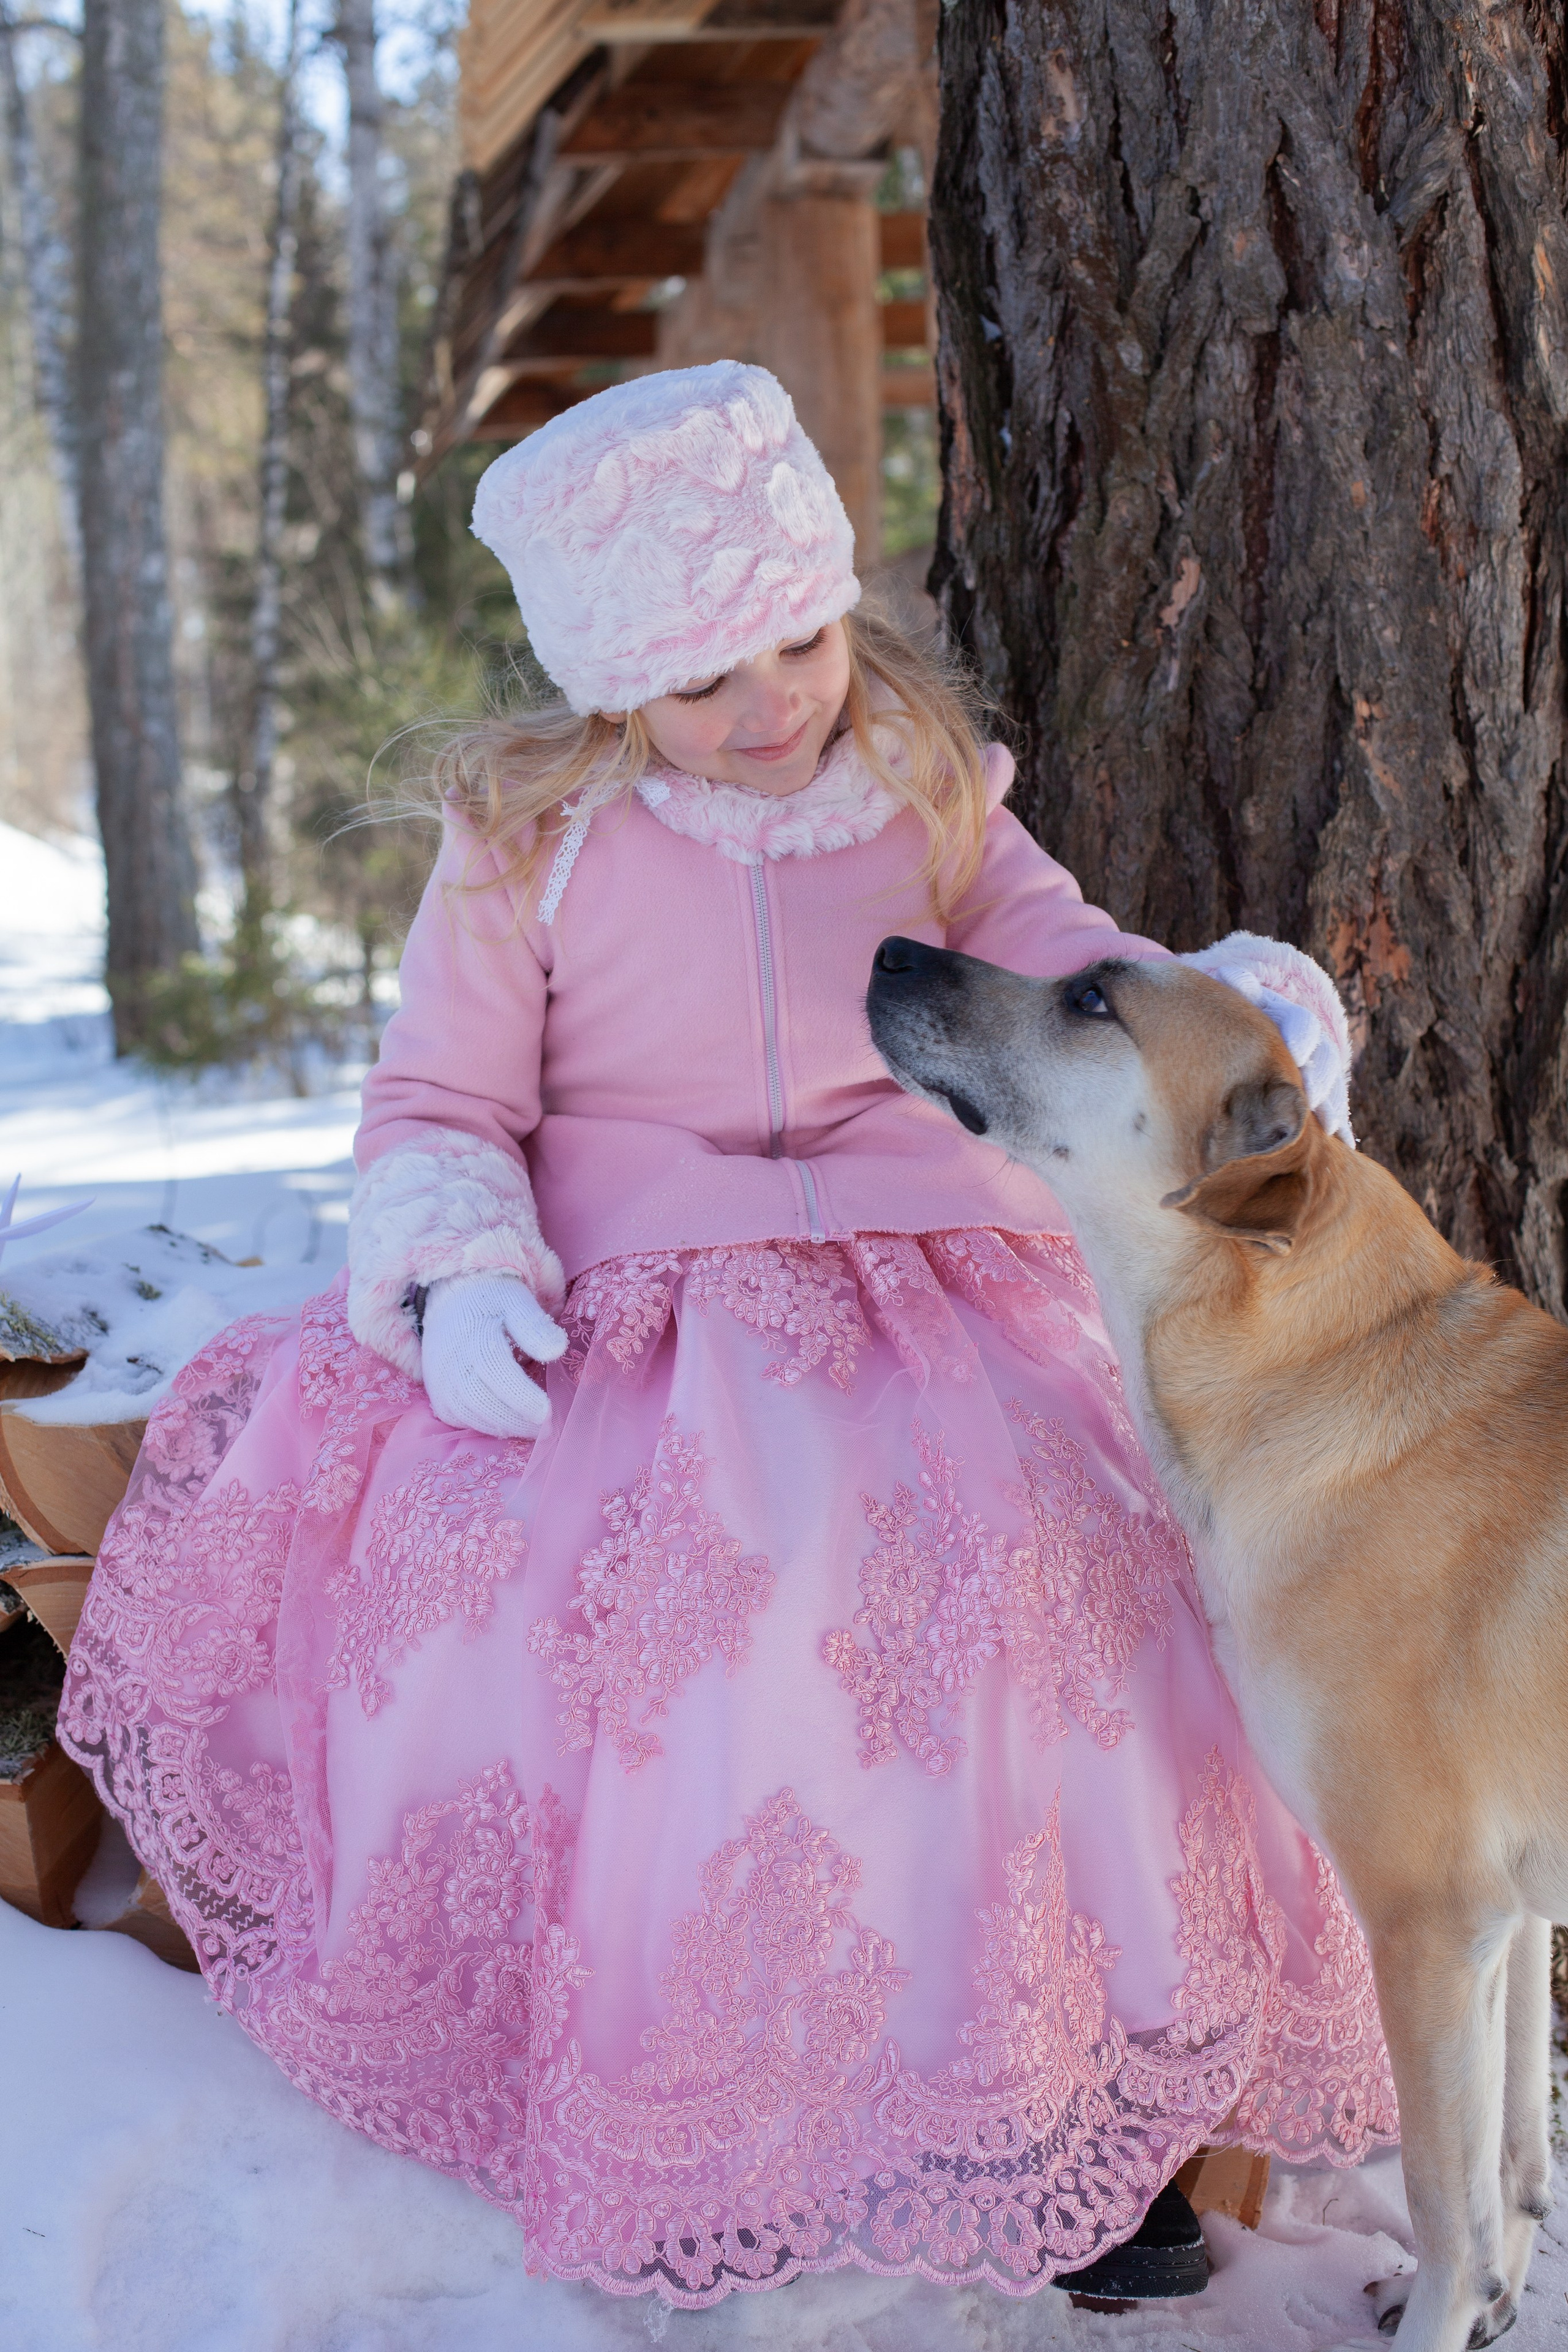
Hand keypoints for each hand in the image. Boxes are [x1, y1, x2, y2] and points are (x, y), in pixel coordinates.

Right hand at [420, 1272, 567, 1438]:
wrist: (455, 1303)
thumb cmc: (494, 1304)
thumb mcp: (518, 1304)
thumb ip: (534, 1326)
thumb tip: (556, 1349)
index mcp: (475, 1333)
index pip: (495, 1369)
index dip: (521, 1395)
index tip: (547, 1411)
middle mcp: (452, 1360)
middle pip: (480, 1399)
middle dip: (516, 1419)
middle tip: (547, 1428)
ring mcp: (441, 1380)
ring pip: (469, 1414)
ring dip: (503, 1426)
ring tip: (532, 1429)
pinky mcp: (438, 1394)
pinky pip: (458, 1419)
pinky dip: (484, 1426)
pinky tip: (507, 1425)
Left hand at [1184, 950, 1352, 1145]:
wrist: (1230, 1031)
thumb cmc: (1225, 1018)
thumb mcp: (1228, 1000)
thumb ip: (1236, 989)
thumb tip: (1234, 977)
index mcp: (1285, 1018)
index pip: (1303, 1024)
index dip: (1302, 1037)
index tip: (1297, 1054)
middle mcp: (1306, 1044)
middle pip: (1325, 1060)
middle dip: (1322, 1080)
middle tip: (1311, 1100)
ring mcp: (1313, 1071)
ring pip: (1331, 1087)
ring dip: (1333, 1106)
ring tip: (1330, 1127)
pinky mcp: (1315, 1096)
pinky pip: (1332, 1110)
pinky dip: (1342, 1127)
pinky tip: (1346, 1143)